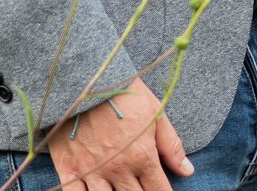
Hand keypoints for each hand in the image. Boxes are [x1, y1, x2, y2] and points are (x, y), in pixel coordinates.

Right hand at [48, 76, 189, 190]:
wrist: (85, 78)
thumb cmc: (124, 93)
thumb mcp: (155, 113)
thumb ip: (171, 146)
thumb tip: (187, 171)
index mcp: (142, 157)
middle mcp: (118, 169)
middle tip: (142, 189)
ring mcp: (91, 171)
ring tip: (121, 190)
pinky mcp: (68, 168)